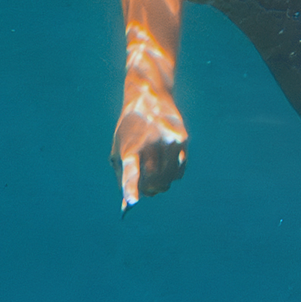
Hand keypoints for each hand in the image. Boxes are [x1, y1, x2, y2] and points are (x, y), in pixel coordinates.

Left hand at [116, 84, 187, 207]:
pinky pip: (179, 172)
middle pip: (153, 182)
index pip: (130, 172)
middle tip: (145, 190)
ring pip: (168, 180)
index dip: (131, 188)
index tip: (132, 202)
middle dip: (149, 190)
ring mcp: (168, 143)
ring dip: (161, 184)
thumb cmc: (130, 129)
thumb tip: (128, 204)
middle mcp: (150, 145)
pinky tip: (165, 164)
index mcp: (130, 148)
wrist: (150, 98)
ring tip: (155, 176)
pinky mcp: (182, 140)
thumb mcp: (118, 147)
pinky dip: (172, 175)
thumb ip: (122, 175)